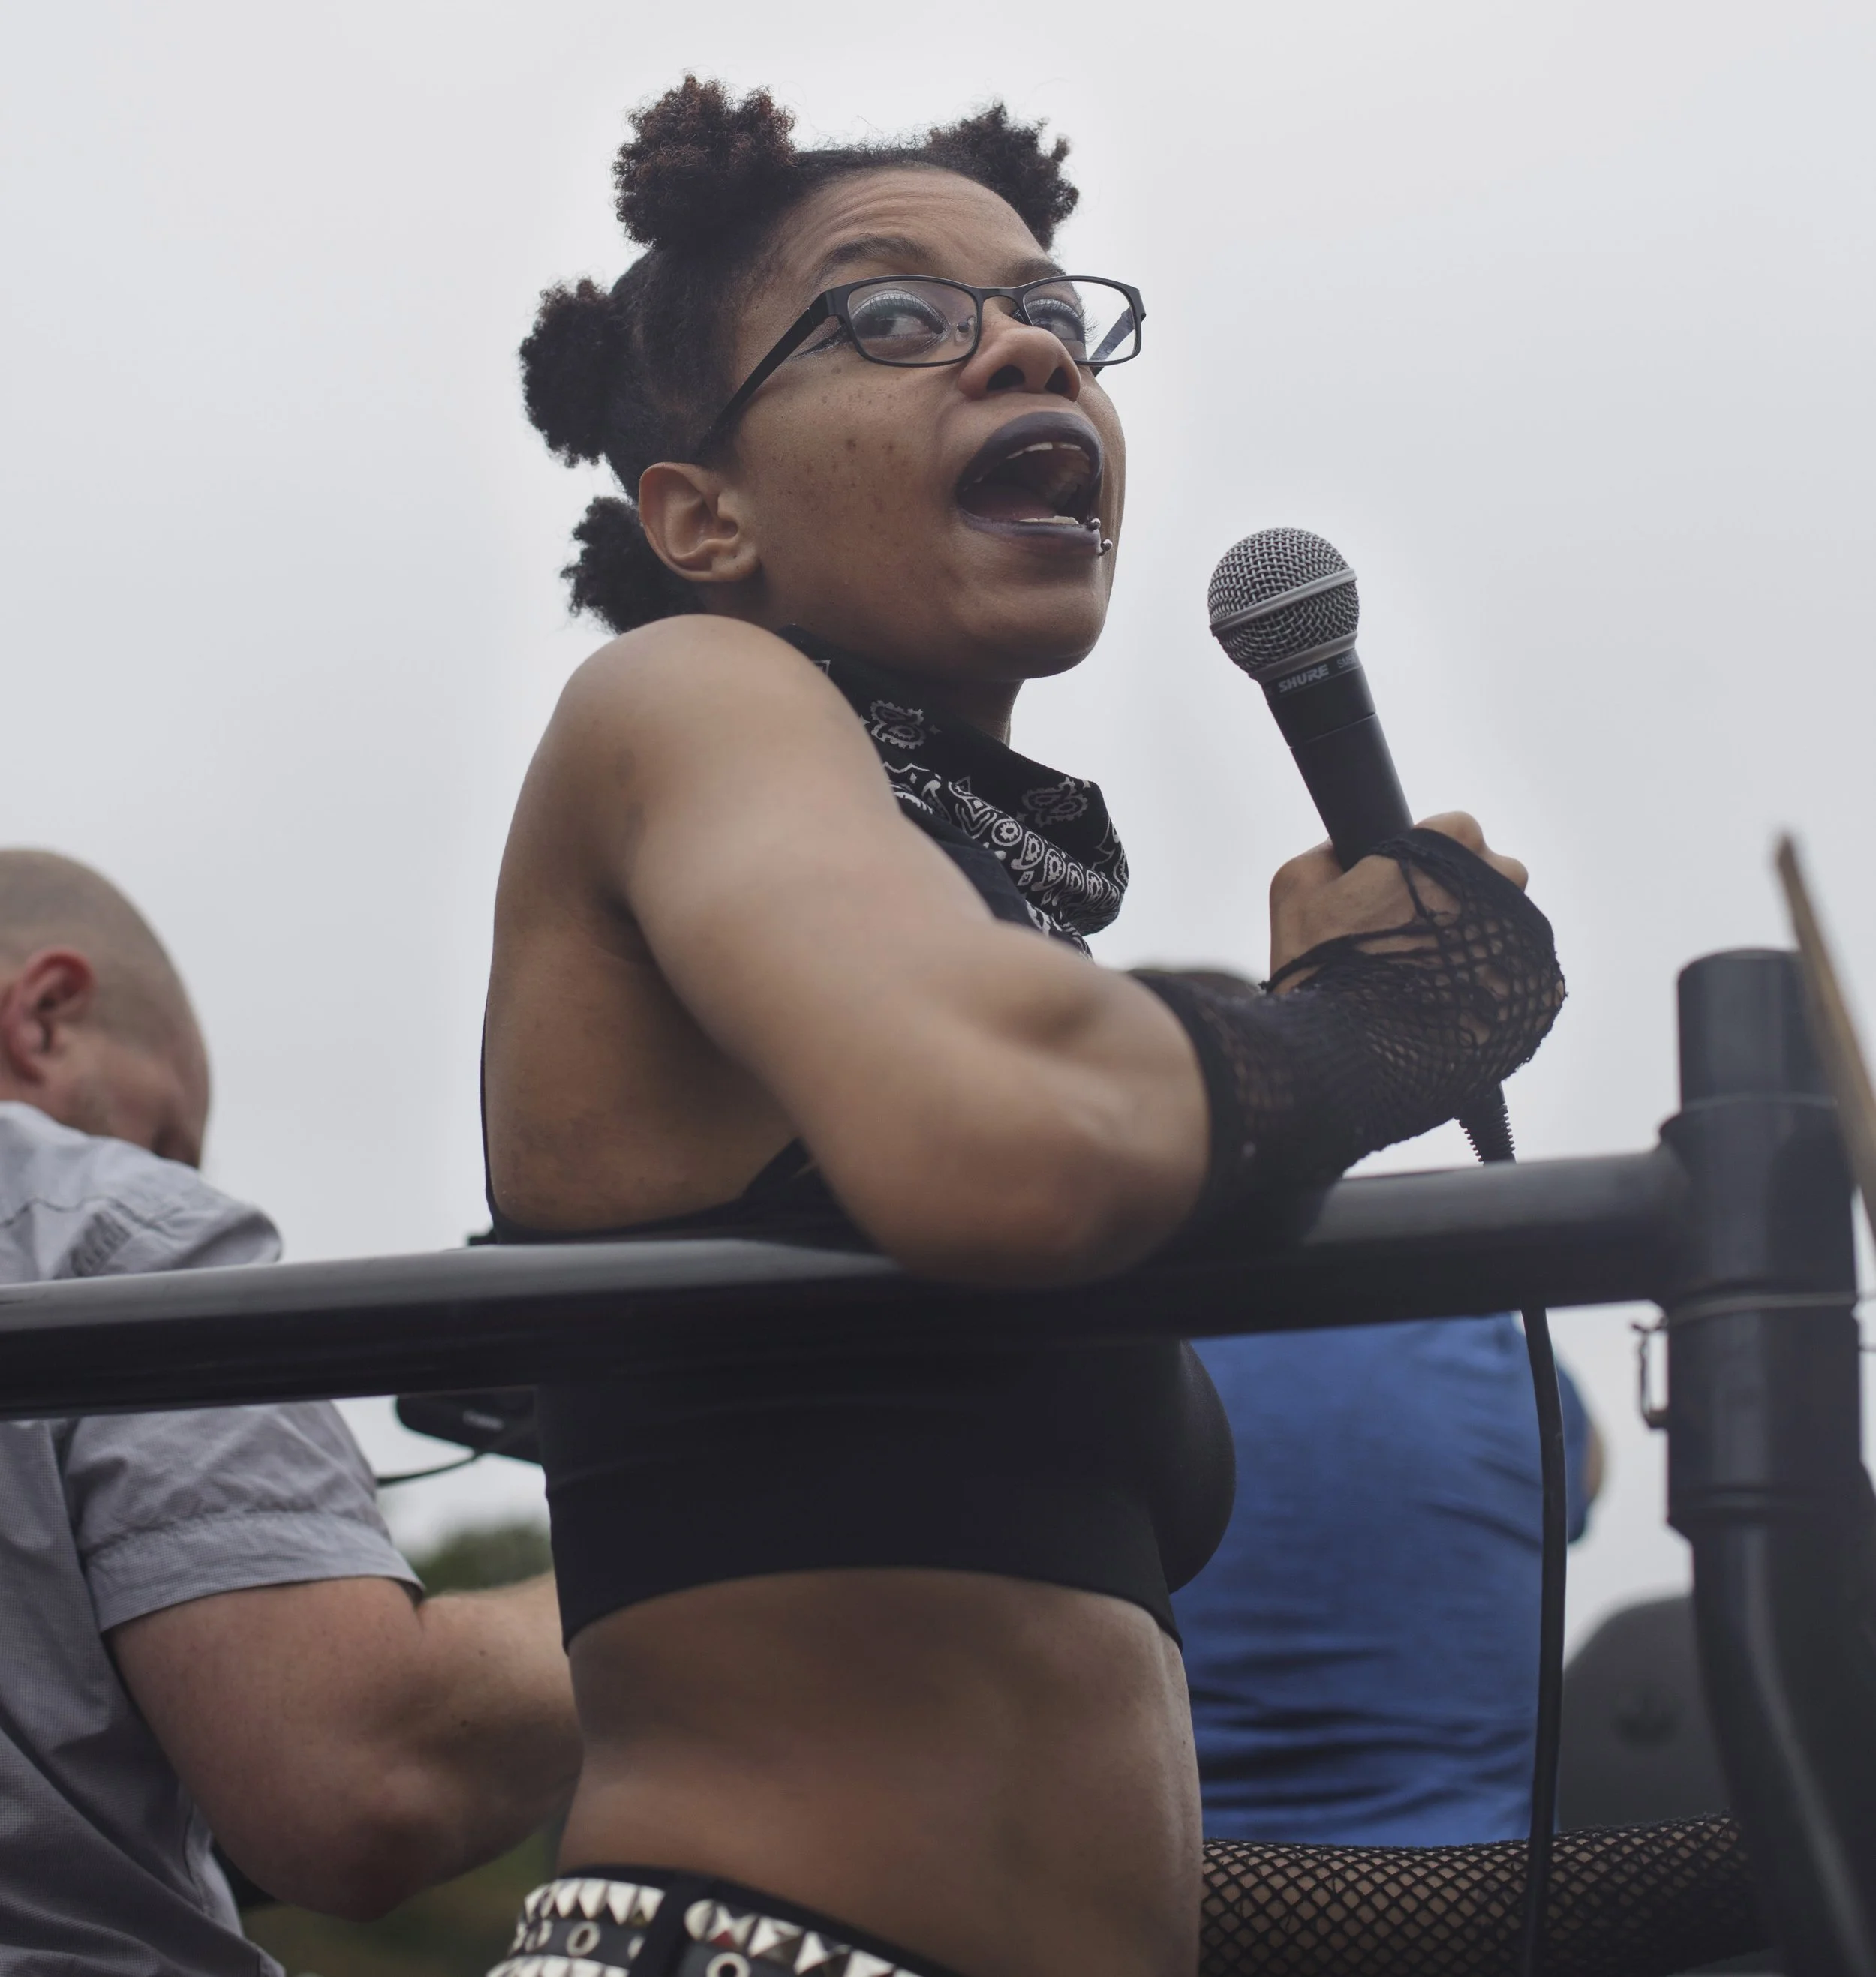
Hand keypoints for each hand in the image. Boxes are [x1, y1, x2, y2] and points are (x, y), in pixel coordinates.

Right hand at [1267, 812, 1528, 984]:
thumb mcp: (1296, 885)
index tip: (1409, 876)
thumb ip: (1331, 852)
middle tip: (1427, 921)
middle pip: (1500, 873)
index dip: (1434, 848)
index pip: (1461, 827)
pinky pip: (1529, 979)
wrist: (1336, 1050)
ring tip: (1441, 969)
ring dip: (1487, 938)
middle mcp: (1487, 896)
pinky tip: (1461, 999)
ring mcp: (1509, 950)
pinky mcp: (1523, 1000)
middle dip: (1473, 888)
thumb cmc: (1314, 964)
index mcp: (1438, 858)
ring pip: (1515, 927)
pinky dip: (1502, 984)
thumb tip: (1348, 851)